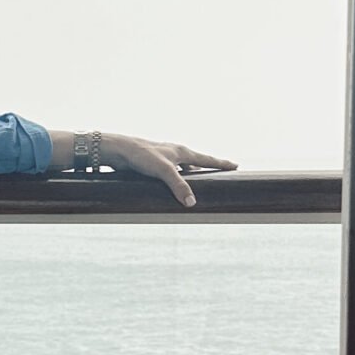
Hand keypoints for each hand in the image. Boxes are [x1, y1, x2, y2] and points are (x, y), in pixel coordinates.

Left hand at [98, 135, 237, 206]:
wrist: (119, 151)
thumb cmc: (141, 155)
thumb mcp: (164, 171)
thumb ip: (178, 186)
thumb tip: (192, 203)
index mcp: (182, 152)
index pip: (207, 159)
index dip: (221, 164)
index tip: (235, 166)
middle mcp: (175, 153)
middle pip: (197, 162)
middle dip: (209, 168)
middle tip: (222, 172)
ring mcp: (164, 158)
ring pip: (183, 168)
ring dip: (192, 175)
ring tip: (201, 182)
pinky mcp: (153, 165)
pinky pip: (170, 174)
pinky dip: (177, 179)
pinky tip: (173, 186)